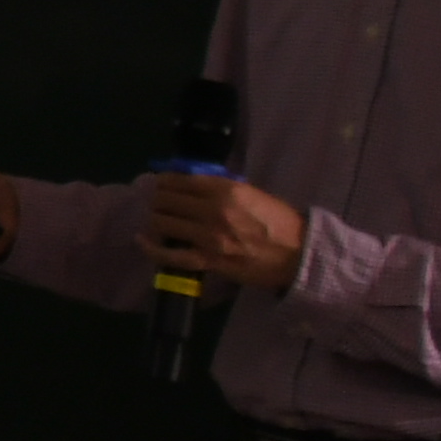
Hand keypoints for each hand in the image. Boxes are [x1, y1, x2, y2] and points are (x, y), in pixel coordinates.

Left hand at [143, 170, 306, 292]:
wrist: (297, 255)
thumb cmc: (278, 222)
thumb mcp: (251, 193)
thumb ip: (221, 187)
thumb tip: (192, 180)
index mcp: (226, 190)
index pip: (181, 180)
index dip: (163, 180)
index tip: (159, 182)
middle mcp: (213, 210)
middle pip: (166, 199)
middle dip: (157, 198)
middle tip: (156, 202)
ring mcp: (209, 237)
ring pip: (163, 222)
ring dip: (155, 219)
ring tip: (155, 218)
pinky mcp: (208, 261)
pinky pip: (170, 255)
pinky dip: (152, 248)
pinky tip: (142, 240)